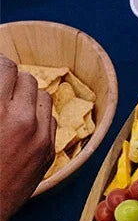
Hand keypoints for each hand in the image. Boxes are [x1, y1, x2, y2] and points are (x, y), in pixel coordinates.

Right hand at [0, 56, 55, 220]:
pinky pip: (50, 120)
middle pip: (27, 79)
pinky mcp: (48, 152)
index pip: (6, 68)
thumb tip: (0, 82)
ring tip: (11, 102)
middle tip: (1, 84)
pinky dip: (38, 116)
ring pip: (43, 97)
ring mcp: (40, 137)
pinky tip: (22, 122)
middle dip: (12, 79)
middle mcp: (22, 121)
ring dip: (28, 95)